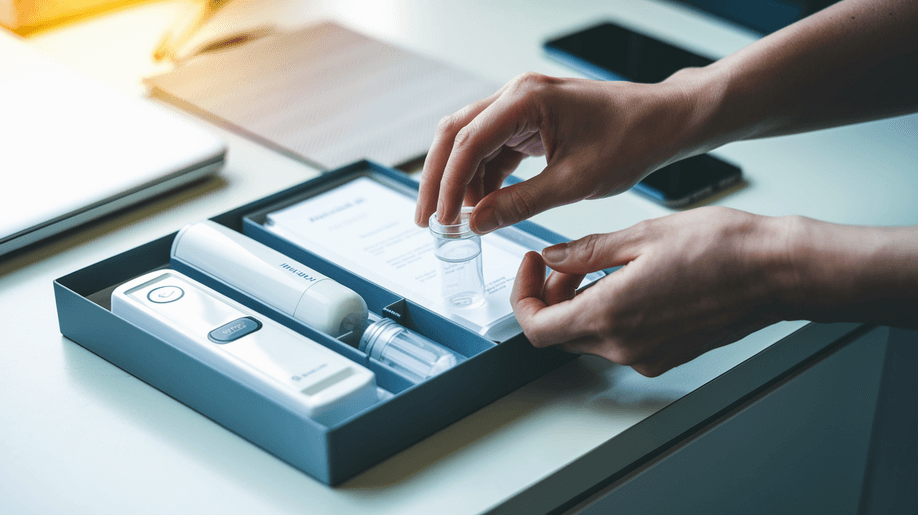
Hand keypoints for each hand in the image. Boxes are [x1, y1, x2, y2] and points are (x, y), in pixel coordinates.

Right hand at [414, 72, 698, 231]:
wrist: (663, 122)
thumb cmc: (631, 141)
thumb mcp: (574, 183)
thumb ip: (519, 204)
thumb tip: (476, 223)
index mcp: (526, 100)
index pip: (468, 142)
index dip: (447, 186)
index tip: (441, 220)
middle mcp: (517, 95)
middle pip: (456, 134)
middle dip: (438, 179)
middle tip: (427, 219)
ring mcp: (522, 106)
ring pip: (471, 141)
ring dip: (460, 180)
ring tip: (457, 220)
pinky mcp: (531, 120)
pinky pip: (494, 147)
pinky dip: (484, 177)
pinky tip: (483, 205)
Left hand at [510, 207, 796, 376]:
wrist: (778, 273)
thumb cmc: (722, 248)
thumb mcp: (641, 236)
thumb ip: (586, 252)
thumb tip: (552, 258)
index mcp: (611, 314)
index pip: (536, 327)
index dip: (522, 296)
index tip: (530, 266)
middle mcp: (625, 346)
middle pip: (559, 334)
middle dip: (550, 297)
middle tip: (565, 262)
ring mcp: (646, 357)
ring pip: (587, 338)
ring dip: (579, 305)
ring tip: (602, 267)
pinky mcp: (666, 356)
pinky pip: (618, 342)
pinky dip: (608, 315)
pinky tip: (628, 283)